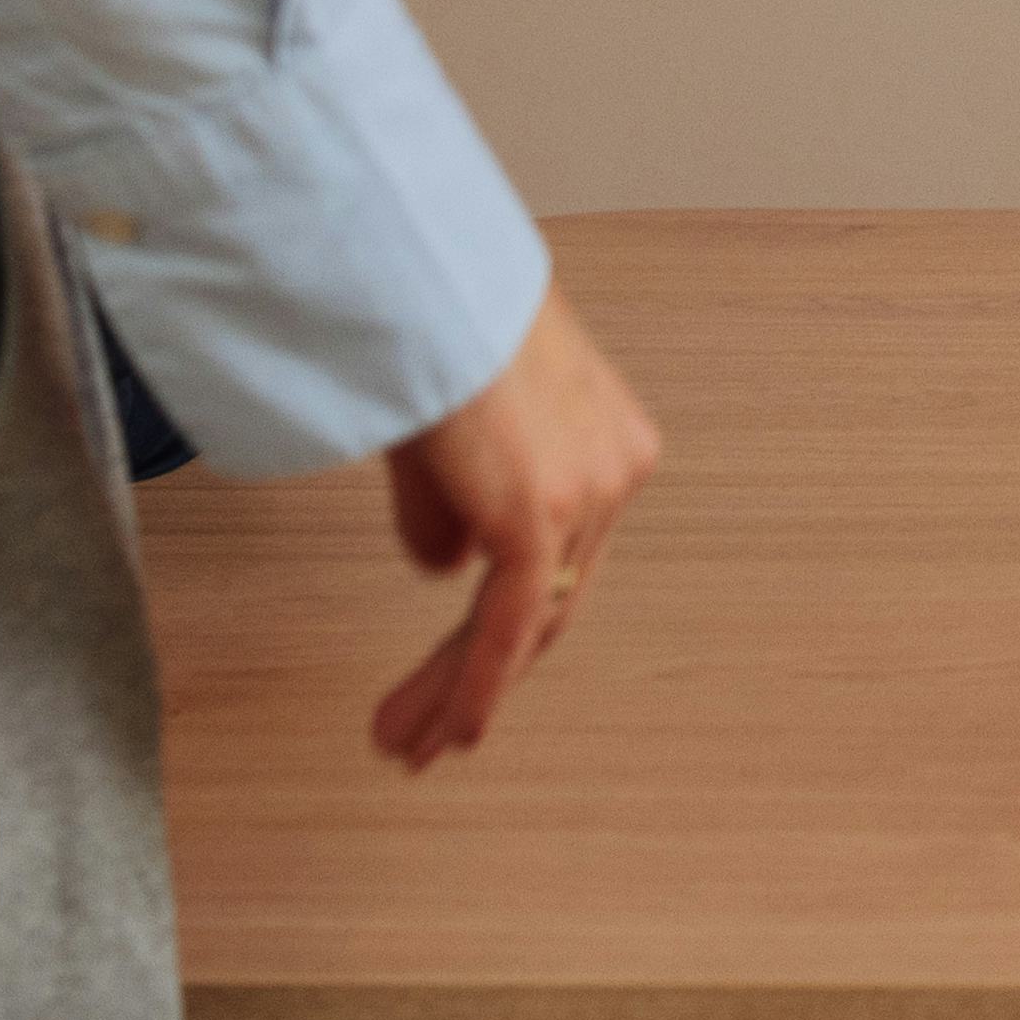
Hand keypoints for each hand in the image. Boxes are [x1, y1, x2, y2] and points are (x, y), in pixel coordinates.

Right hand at [371, 283, 659, 771]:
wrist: (420, 272)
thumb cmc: (427, 319)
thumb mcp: (447, 425)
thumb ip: (453, 501)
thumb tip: (446, 570)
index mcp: (606, 440)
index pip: (560, 561)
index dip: (511, 628)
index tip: (462, 675)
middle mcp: (614, 470)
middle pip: (548, 604)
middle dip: (480, 679)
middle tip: (425, 737)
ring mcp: (587, 492)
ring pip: (524, 625)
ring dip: (457, 695)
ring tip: (405, 747)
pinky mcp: (539, 510)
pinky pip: (509, 625)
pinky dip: (475, 688)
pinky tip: (443, 735)